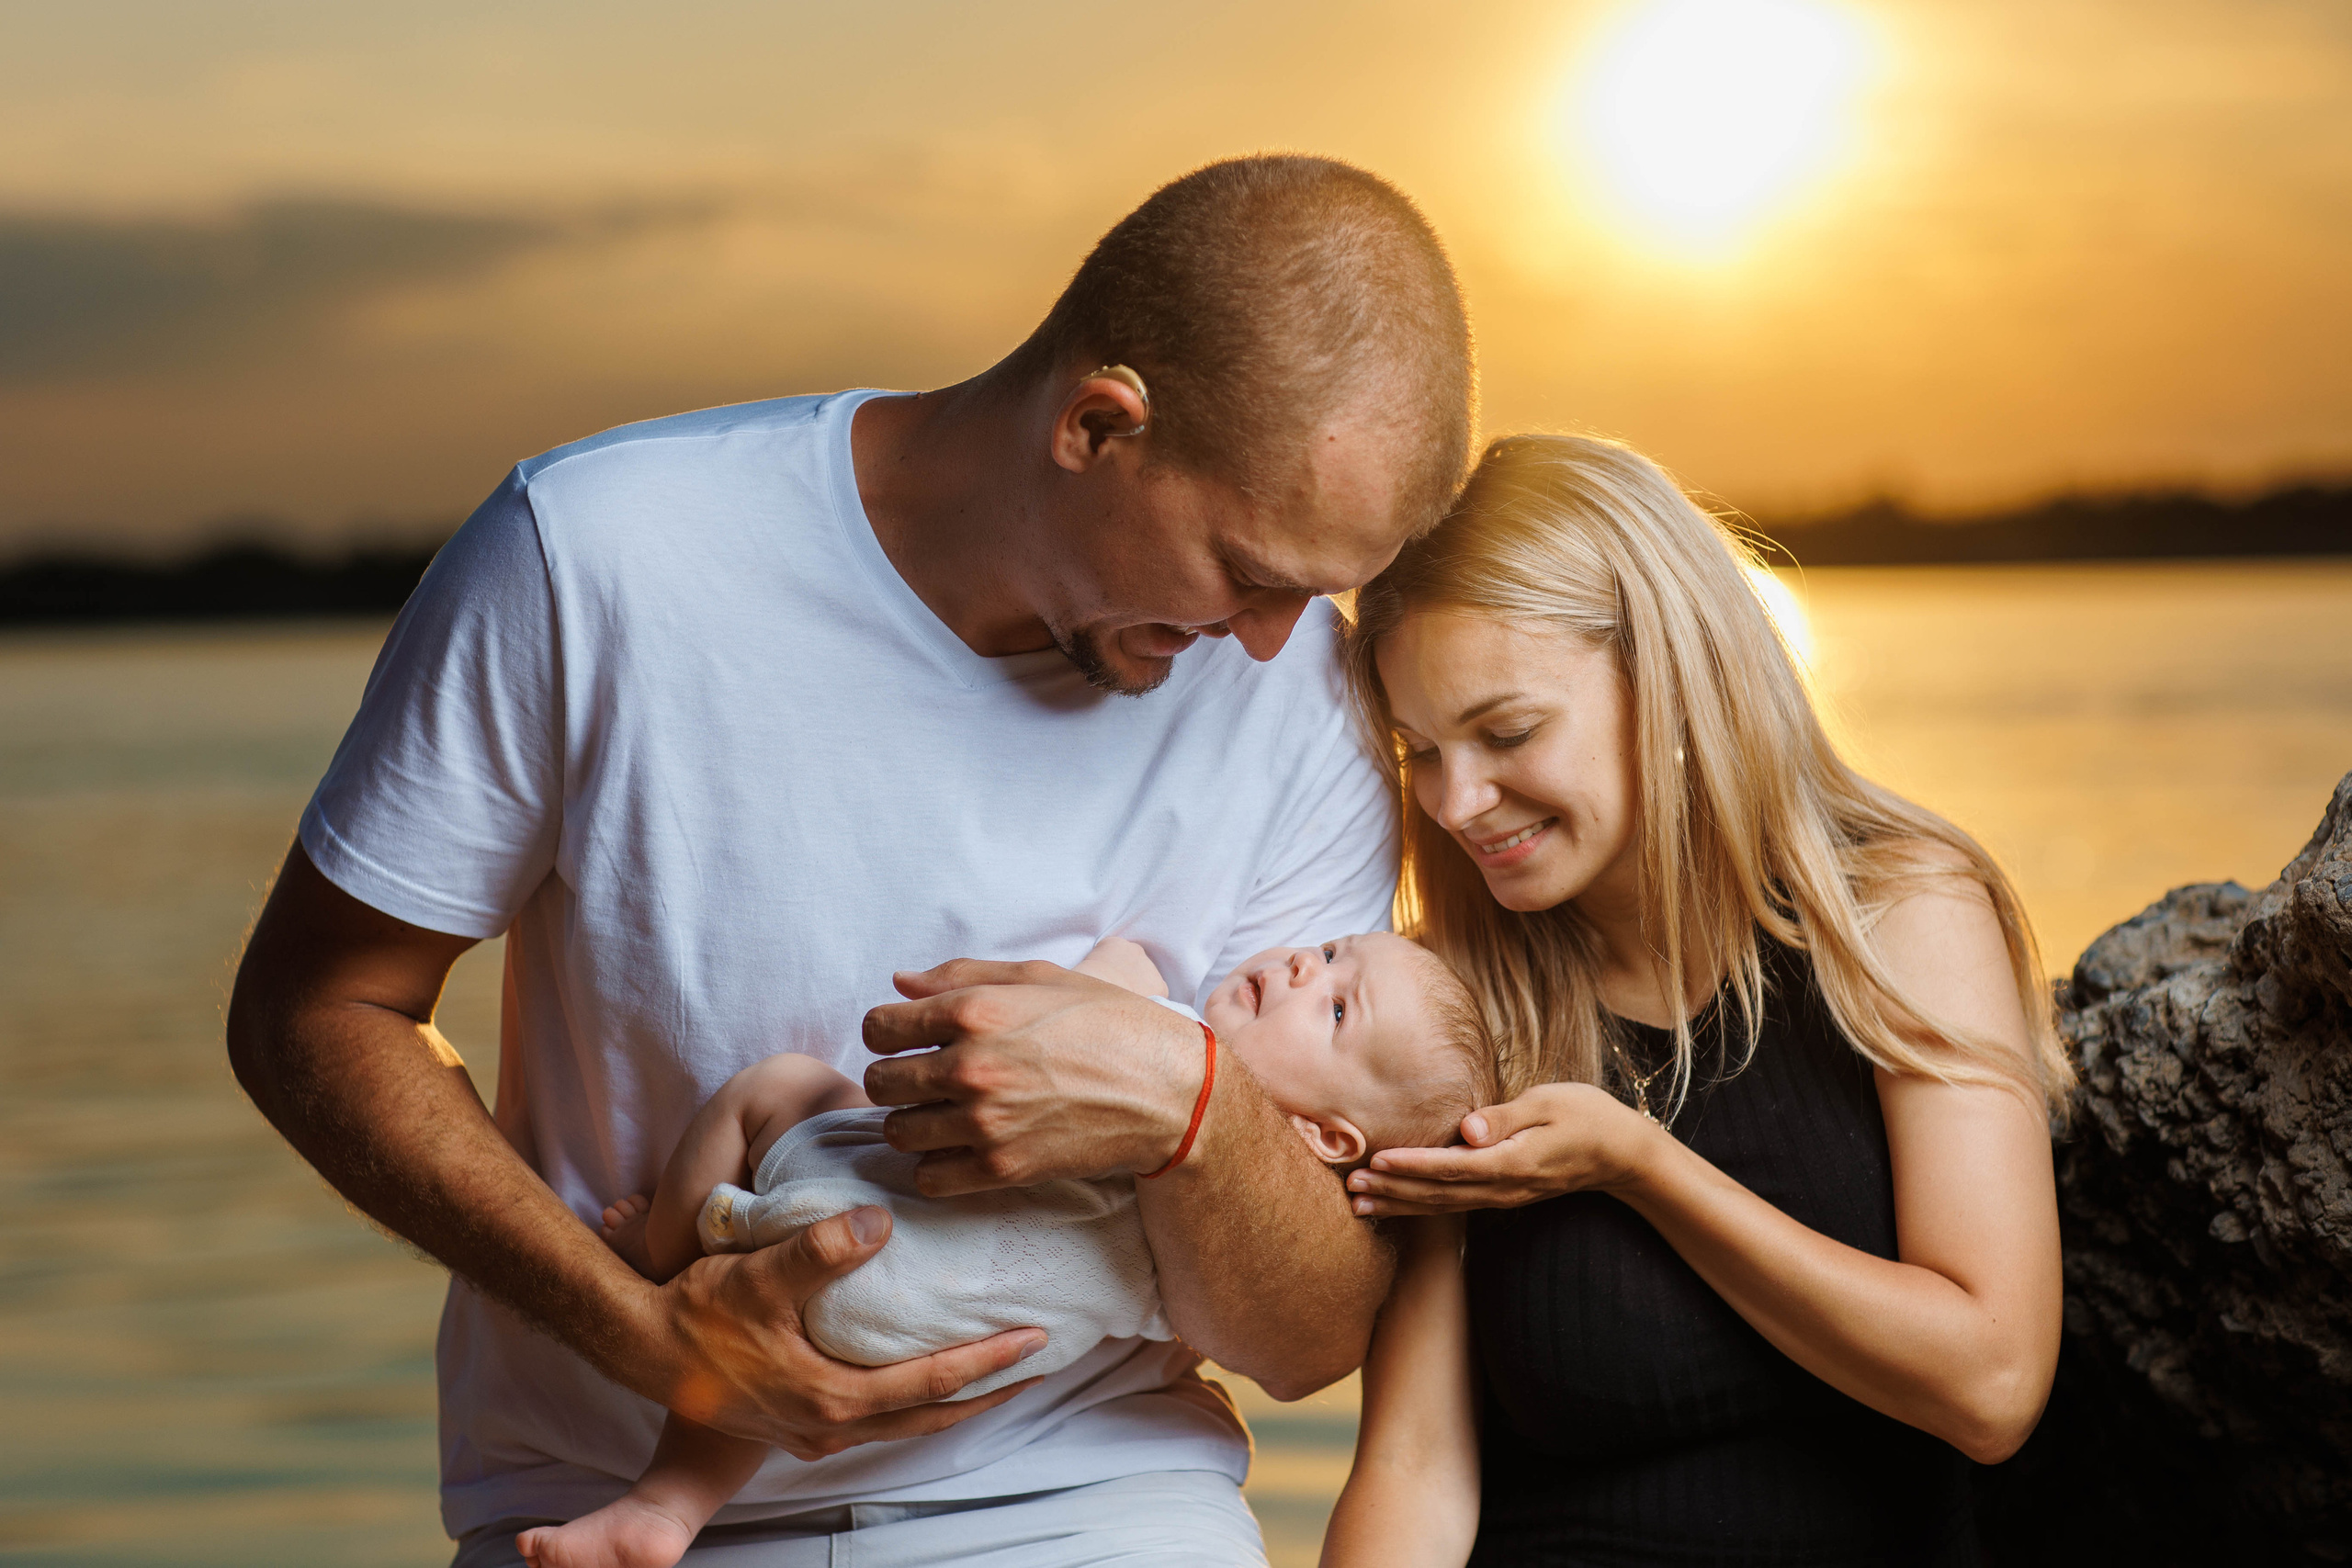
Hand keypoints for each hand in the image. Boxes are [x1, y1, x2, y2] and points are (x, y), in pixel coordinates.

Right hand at [655, 1203, 1045, 1457]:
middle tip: (1041, 1361)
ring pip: (906, 1420)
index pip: (931, 1381)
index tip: (1036, 1338)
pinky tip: (924, 1376)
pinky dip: (914, 1399)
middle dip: (989, 1389)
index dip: (988, 1361)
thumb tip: (880, 1222)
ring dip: (955, 1397)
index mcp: (831, 1396)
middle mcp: (829, 1425)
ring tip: (998, 1370)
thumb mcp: (757, 1274)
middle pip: (931, 1413)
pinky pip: (878, 1416)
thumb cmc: (697, 1312)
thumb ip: (819, 1249)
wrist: (641, 1348)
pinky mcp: (798, 1420)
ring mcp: (813, 1429)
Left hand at [861, 959, 1202, 1193]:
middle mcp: (972, 1066)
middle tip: (927, 1079)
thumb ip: (962, 976)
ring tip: (946, 1114)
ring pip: (897, 1132)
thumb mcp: (1040, 978)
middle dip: (896, 1078)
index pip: (878, 1027)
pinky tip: (960, 1148)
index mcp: (976, 1011)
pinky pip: (928, 1178)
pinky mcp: (1002, 1169)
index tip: (907, 1039)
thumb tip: (899, 984)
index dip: (888, 1032)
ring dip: (913, 1123)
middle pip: (880, 1082)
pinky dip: (935, 1166)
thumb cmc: (1108, 1023)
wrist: (1167, 1091)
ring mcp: (985, 1122)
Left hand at [1343, 1083, 1663, 1217]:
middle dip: (1392, 1192)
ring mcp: (1504, 1196)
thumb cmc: (1586, 1117)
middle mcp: (1503, 1186)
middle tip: (1350, 1190)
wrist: (1622, 1154)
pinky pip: (1456, 1204)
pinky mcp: (1504, 1194)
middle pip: (1438, 1194)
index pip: (1451, 1167)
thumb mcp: (1549, 1104)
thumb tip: (1467, 1128)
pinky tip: (1397, 1205)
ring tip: (1360, 1203)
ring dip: (1400, 1205)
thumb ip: (1506, 1117)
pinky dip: (1422, 1207)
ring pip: (1443, 1205)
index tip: (1376, 1162)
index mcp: (1511, 1162)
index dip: (1412, 1166)